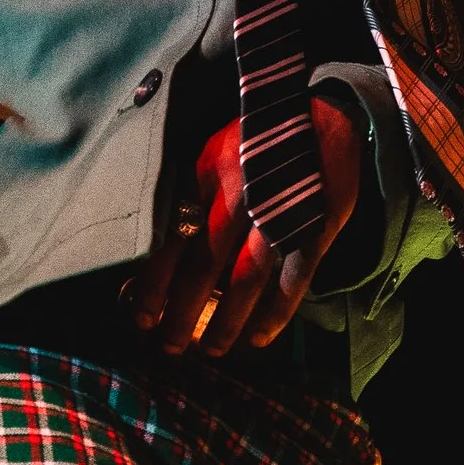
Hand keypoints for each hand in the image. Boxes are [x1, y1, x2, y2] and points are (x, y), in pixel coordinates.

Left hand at [120, 96, 364, 357]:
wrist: (325, 114)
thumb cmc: (254, 141)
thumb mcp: (210, 153)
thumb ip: (184, 193)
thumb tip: (151, 247)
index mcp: (205, 175)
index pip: (169, 238)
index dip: (153, 283)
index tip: (139, 317)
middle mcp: (238, 196)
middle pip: (203, 266)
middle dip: (182, 313)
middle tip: (168, 347)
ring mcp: (279, 213)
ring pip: (245, 280)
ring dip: (226, 322)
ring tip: (210, 350)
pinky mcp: (316, 227)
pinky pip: (293, 280)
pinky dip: (276, 313)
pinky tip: (258, 338)